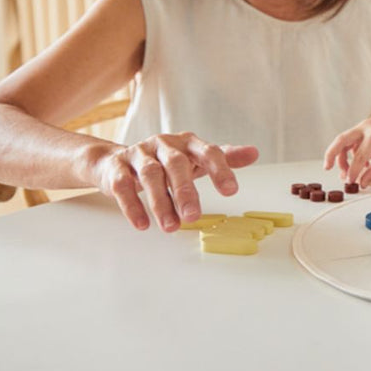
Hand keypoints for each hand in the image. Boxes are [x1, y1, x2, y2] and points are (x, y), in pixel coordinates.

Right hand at [88, 132, 258, 231]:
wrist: (115, 161)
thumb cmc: (166, 163)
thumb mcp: (196, 159)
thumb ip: (225, 157)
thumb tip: (254, 153)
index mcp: (188, 142)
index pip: (208, 152)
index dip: (220, 170)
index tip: (231, 191)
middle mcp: (164, 144)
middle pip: (176, 164)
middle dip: (186, 191)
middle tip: (194, 217)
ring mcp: (139, 154)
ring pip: (150, 175)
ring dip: (161, 203)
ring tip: (171, 227)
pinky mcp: (117, 168)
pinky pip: (123, 186)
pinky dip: (132, 205)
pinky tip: (142, 224)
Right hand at [324, 119, 370, 187]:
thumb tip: (362, 183)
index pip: (358, 157)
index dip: (353, 171)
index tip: (350, 181)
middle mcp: (365, 128)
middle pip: (341, 140)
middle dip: (331, 154)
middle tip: (327, 167)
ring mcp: (362, 126)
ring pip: (343, 141)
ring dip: (341, 156)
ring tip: (345, 172)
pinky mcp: (361, 128)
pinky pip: (350, 141)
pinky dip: (349, 153)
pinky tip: (357, 164)